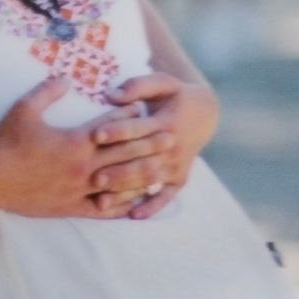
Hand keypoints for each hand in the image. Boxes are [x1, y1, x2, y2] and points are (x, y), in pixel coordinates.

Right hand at [0, 76, 177, 219]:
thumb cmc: (4, 141)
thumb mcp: (24, 109)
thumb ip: (47, 92)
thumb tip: (65, 78)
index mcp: (75, 140)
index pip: (111, 126)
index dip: (129, 116)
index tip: (144, 108)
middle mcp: (83, 166)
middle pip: (124, 154)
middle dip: (149, 144)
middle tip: (171, 136)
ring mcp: (79, 189)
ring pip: (121, 183)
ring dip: (143, 176)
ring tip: (163, 170)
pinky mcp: (71, 207)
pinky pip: (104, 209)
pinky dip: (122, 205)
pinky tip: (135, 203)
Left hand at [97, 72, 219, 218]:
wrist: (205, 113)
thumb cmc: (174, 96)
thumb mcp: (162, 82)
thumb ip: (138, 86)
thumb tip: (111, 95)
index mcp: (167, 122)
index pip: (140, 128)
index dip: (118, 130)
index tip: (95, 135)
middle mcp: (173, 146)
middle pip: (143, 159)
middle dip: (118, 169)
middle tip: (93, 177)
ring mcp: (177, 165)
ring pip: (149, 180)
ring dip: (127, 191)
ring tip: (102, 200)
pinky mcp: (179, 178)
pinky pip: (166, 196)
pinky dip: (152, 206)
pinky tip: (133, 216)